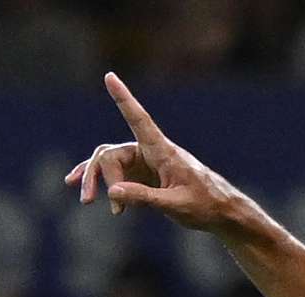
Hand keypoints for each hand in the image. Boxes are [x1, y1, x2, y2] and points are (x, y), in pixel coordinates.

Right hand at [65, 73, 253, 233]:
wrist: (221, 212)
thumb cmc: (205, 205)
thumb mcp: (175, 205)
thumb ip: (144, 198)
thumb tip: (112, 193)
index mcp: (163, 152)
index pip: (139, 120)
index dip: (124, 99)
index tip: (110, 77)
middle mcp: (150, 152)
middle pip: (111, 154)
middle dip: (98, 175)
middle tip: (98, 204)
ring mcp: (144, 163)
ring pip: (109, 162)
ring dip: (96, 180)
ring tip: (86, 201)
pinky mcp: (143, 176)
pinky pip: (114, 173)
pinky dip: (100, 181)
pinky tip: (83, 189)